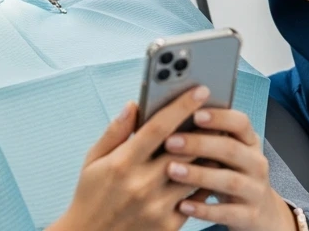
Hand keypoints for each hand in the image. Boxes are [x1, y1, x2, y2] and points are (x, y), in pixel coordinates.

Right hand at [54, 86, 216, 230]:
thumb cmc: (91, 195)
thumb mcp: (93, 160)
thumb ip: (115, 131)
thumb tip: (133, 105)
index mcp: (123, 163)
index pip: (159, 127)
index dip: (181, 106)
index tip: (199, 90)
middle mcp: (143, 184)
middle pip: (184, 149)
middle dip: (203, 127)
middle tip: (217, 110)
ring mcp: (158, 207)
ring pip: (195, 174)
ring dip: (208, 153)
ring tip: (218, 136)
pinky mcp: (169, 226)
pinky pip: (195, 199)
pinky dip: (204, 180)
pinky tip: (208, 168)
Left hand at [165, 107, 297, 230]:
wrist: (262, 211)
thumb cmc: (231, 171)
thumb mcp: (228, 151)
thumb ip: (208, 135)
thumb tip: (171, 115)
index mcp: (250, 141)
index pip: (240, 122)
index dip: (219, 117)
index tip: (194, 113)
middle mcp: (257, 164)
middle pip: (231, 149)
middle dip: (199, 144)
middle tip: (170, 142)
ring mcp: (256, 191)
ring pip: (229, 181)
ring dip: (198, 175)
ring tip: (172, 170)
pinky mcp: (250, 216)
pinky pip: (227, 213)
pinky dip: (204, 209)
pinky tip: (183, 204)